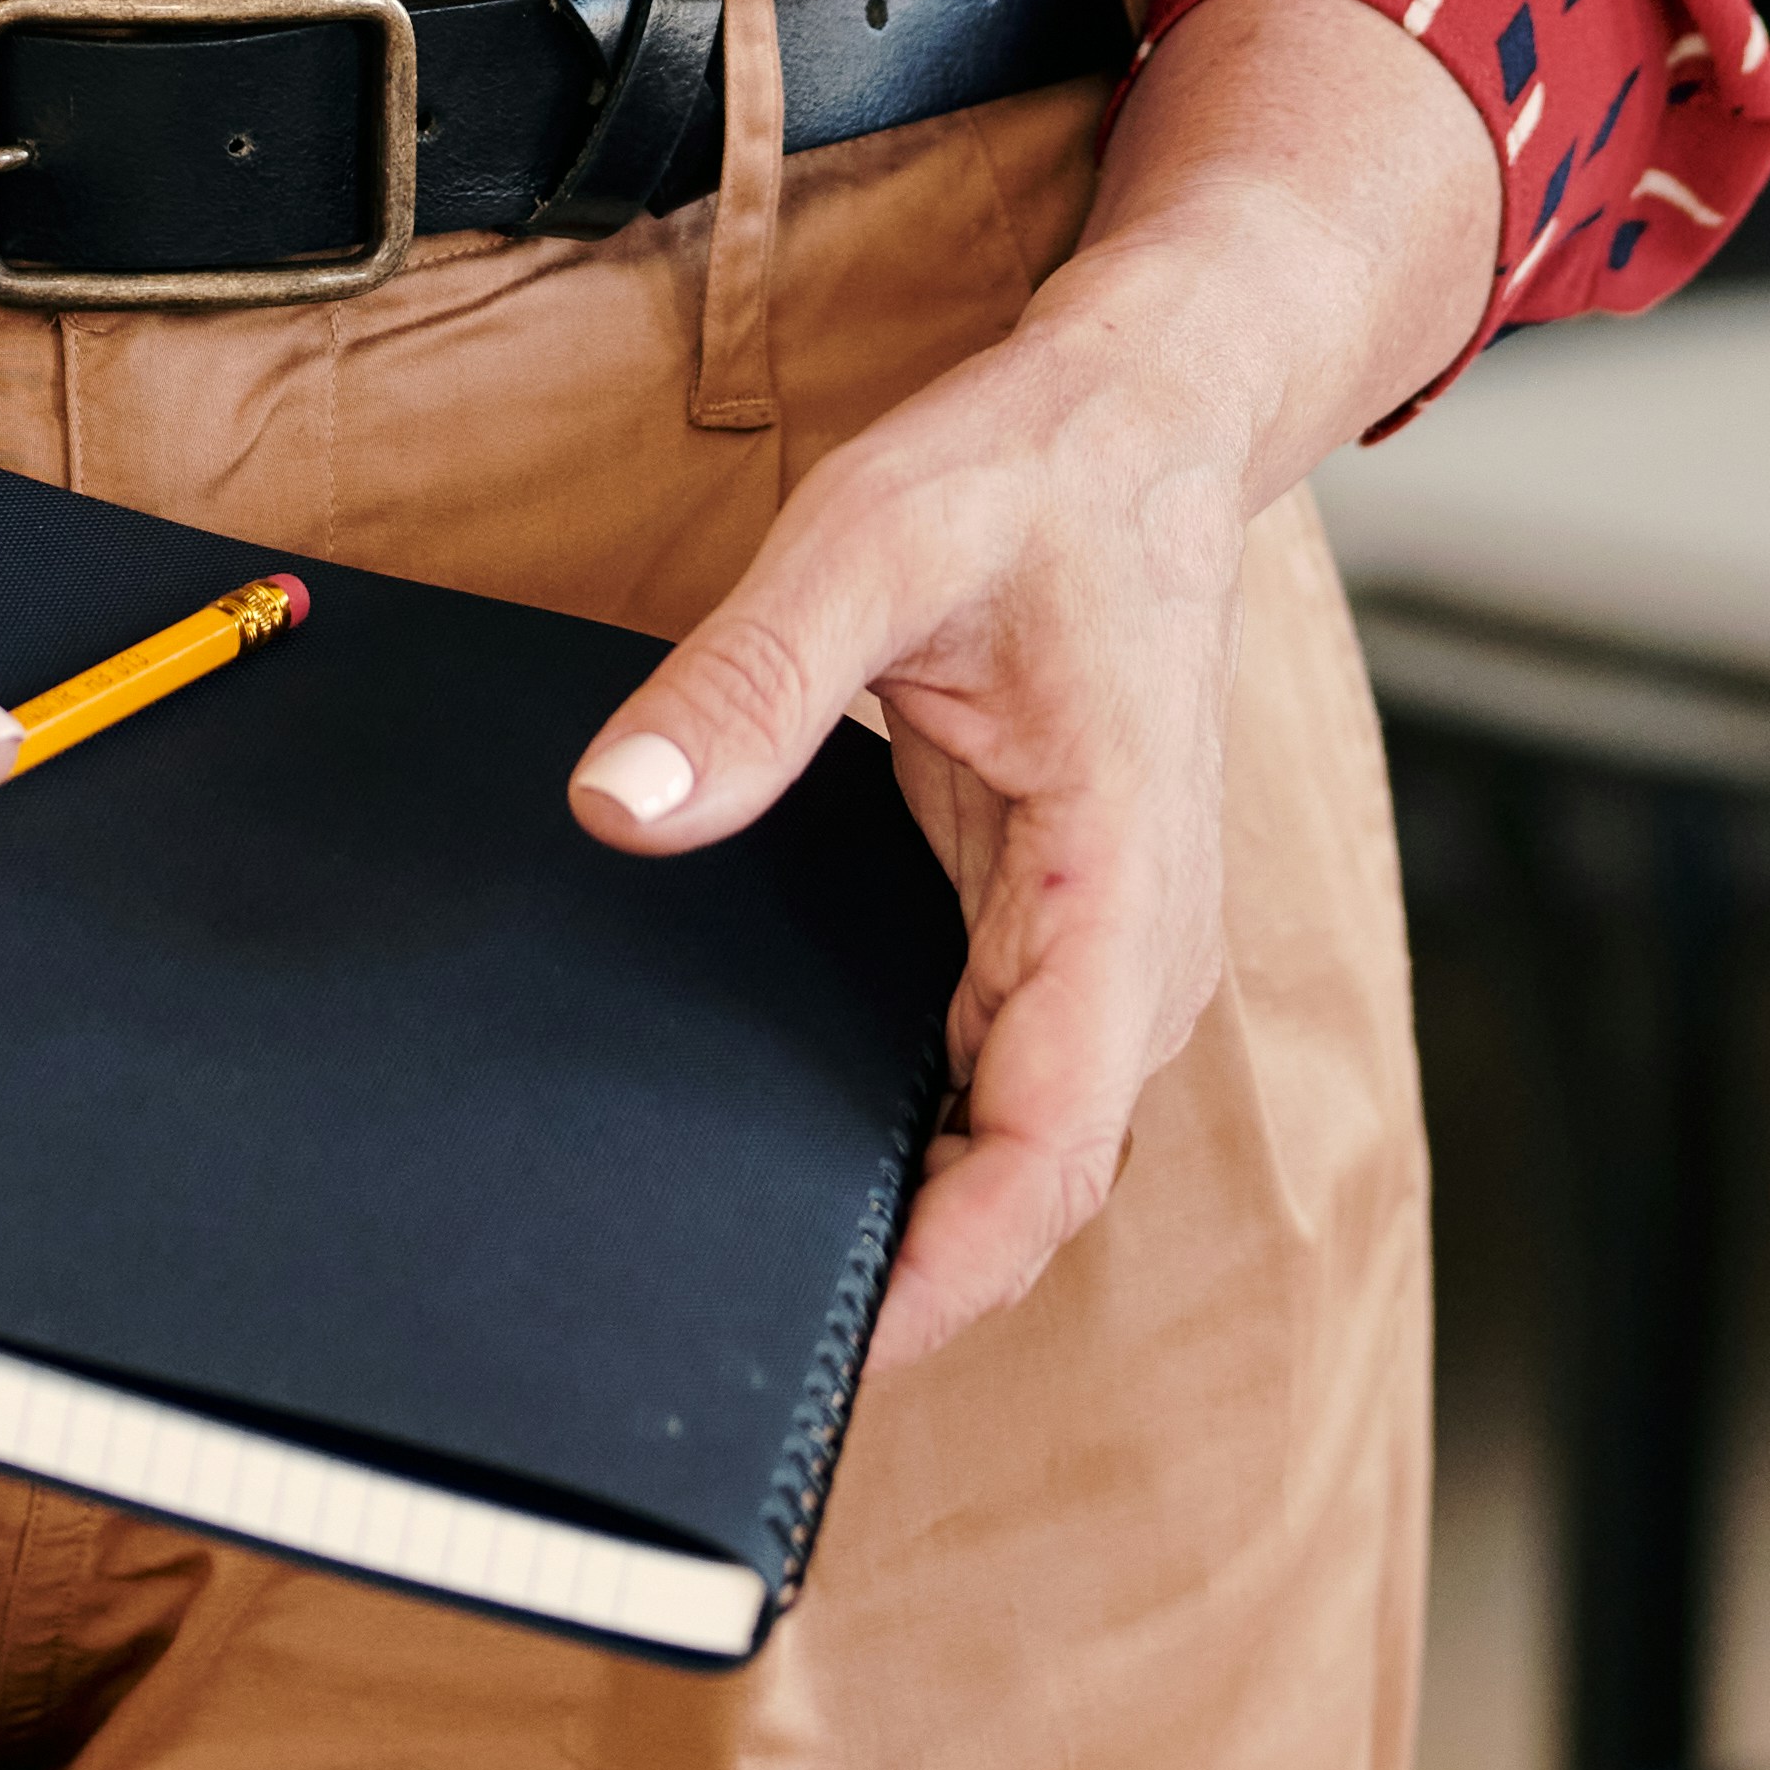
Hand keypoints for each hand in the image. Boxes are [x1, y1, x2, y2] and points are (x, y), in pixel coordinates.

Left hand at [563, 0, 1498, 1365]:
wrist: (1148, 414)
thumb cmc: (1039, 471)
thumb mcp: (876, 538)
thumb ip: (754, 678)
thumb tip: (622, 805)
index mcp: (1123, 883)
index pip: (1051, 1149)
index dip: (945, 1278)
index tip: (823, 1355)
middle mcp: (1135, 946)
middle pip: (1027, 1175)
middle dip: (899, 1268)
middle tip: (718, 1322)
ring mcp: (1102, 943)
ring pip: (1011, 1134)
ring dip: (903, 1199)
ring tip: (731, 1248)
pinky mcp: (1056, 919)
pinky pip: (987, 1065)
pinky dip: (911, 1119)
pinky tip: (786, 1123)